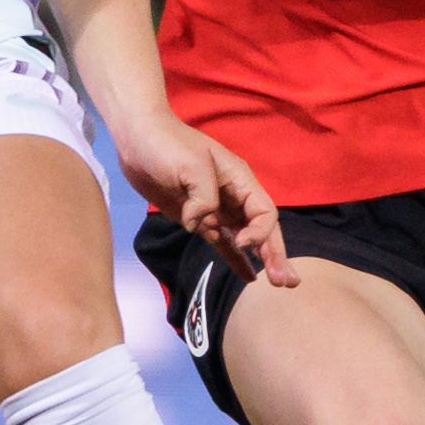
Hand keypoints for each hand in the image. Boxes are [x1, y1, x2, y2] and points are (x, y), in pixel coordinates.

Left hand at [123, 116, 295, 287]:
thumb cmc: (167, 145)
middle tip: (287, 282)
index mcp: (239, 179)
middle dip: (276, 254)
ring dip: (263, 260)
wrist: (138, 140)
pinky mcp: (198, 219)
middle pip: (263, 229)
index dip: (260, 232)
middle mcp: (234, 197)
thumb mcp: (190, 166)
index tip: (242, 243)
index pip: (264, 211)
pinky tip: (249, 277)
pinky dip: (237, 259)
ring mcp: (217, 209)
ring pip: (246, 239)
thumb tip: (197, 225)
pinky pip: (223, 243)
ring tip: (278, 283)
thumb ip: (203, 197)